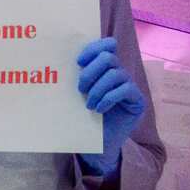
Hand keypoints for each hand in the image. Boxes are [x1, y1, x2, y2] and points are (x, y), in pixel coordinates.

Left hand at [76, 37, 145, 176]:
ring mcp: (129, 86)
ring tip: (88, 104)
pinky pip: (125, 89)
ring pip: (115, 73)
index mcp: (103, 68)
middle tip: (79, 89)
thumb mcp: (73, 95)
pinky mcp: (137, 100)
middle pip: (108, 57)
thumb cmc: (81, 117)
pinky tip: (99, 109)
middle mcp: (118, 73)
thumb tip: (52, 63)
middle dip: (90, 72)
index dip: (93, 48)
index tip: (78, 62)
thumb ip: (72, 78)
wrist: (94, 144)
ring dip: (97, 89)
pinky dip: (108, 98)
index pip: (106, 45)